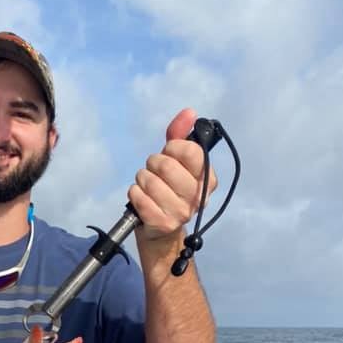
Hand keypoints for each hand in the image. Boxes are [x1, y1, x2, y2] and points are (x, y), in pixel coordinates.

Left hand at [128, 108, 217, 241]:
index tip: (170, 155)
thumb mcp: (176, 160)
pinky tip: (142, 199)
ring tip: (148, 187)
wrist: (161, 229)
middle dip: (153, 164)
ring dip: (142, 179)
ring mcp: (181, 212)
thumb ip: (180, 135)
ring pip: (149, 180)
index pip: (190, 151)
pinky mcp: (163, 223)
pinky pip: (138, 196)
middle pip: (166, 165)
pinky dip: (135, 193)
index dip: (172, 148)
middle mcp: (199, 197)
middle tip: (155, 173)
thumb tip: (189, 112)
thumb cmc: (168, 188)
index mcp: (207, 179)